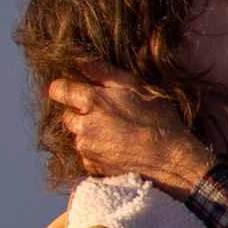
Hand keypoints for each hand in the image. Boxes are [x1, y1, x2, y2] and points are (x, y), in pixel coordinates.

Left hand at [47, 65, 219, 192]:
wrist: (170, 161)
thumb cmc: (156, 120)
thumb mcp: (134, 86)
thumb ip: (102, 71)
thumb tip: (79, 59)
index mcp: (91, 102)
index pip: (58, 89)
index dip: (65, 88)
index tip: (76, 90)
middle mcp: (83, 127)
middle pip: (67, 115)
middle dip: (81, 113)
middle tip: (107, 115)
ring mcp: (86, 150)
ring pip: (78, 136)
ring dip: (89, 133)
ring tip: (117, 134)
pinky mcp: (92, 168)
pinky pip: (87, 156)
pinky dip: (97, 152)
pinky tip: (118, 149)